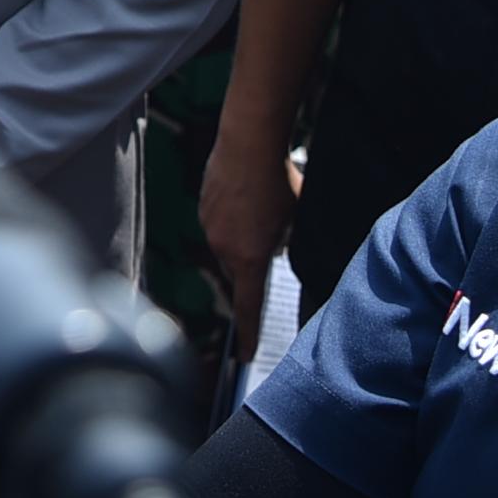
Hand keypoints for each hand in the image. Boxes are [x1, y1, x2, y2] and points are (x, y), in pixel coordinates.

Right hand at [198, 132, 301, 365]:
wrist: (248, 142)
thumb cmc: (279, 180)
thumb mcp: (294, 219)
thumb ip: (283, 243)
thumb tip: (277, 247)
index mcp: (250, 258)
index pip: (249, 307)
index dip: (248, 333)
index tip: (246, 354)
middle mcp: (224, 248)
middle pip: (239, 271)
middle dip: (253, 261)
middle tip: (272, 233)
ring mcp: (209, 226)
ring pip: (228, 245)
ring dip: (243, 234)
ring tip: (260, 204)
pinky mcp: (202, 206)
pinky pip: (217, 223)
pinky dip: (232, 216)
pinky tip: (246, 193)